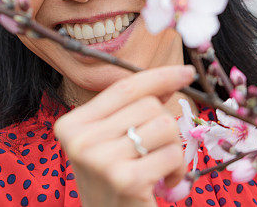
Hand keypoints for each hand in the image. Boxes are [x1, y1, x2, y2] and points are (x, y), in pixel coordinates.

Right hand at [53, 64, 195, 206]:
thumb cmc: (114, 183)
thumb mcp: (112, 142)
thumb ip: (133, 110)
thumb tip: (171, 79)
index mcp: (71, 125)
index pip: (123, 88)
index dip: (158, 77)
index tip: (185, 72)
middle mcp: (80, 140)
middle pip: (148, 105)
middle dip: (164, 124)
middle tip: (154, 151)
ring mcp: (102, 160)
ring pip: (164, 125)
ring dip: (172, 148)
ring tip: (158, 168)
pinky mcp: (126, 180)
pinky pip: (172, 153)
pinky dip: (177, 169)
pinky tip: (164, 183)